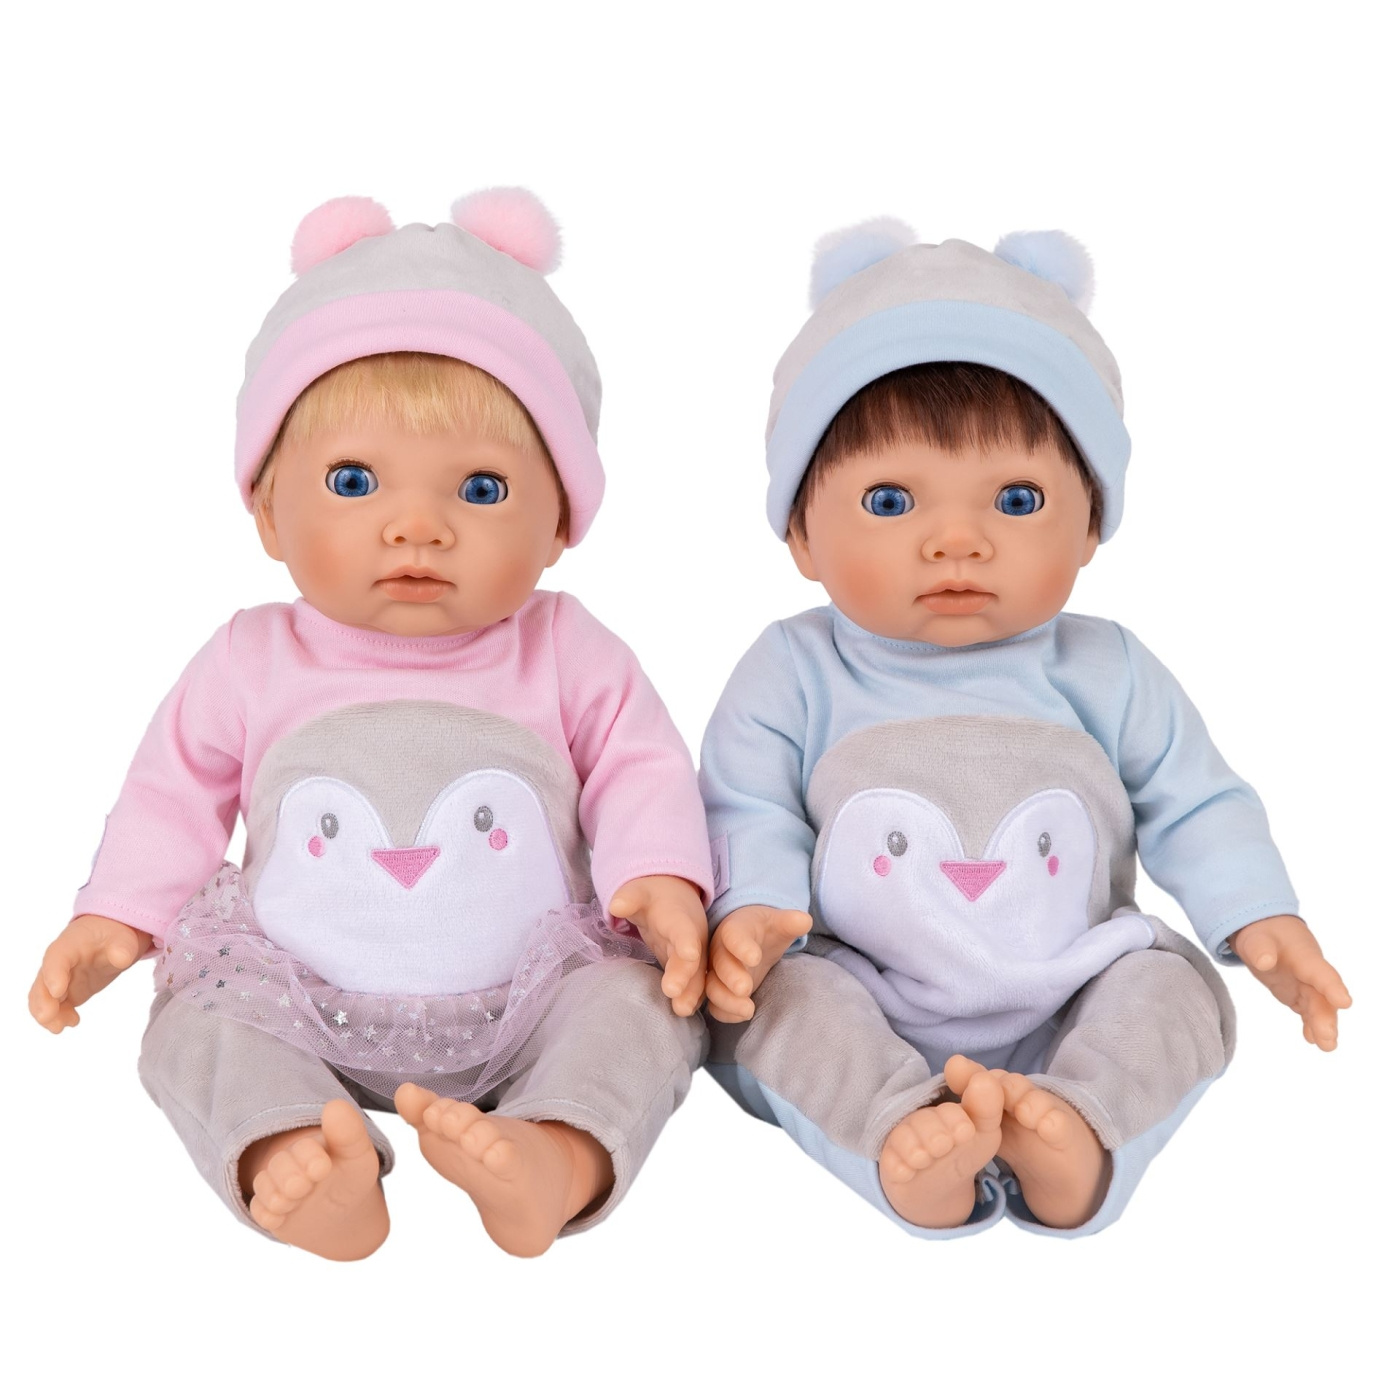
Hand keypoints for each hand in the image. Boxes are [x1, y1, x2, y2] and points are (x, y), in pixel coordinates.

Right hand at [29, 915, 152, 1033]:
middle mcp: (58, 963)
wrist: (111, 939)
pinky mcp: (64, 992)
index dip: (54, 974)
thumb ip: (122, 948)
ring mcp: (59, 978)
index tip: (58, 991)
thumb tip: (122, 958)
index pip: (56, 957)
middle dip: (42, 1000)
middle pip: (42, 981)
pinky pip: (54, 1006)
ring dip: (46, 1014)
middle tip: (47, 1017)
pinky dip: (58, 1017)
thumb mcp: (123, 938)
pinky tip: (73, 1022)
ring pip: (42, 997)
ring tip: (60, 1027)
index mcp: (69, 944)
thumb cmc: (114, 936)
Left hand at [609, 875, 708, 1016]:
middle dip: (686, 976)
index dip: (687, 943)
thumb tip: (615, 905)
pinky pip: (693, 984)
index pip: (684, 931)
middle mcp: (693, 938)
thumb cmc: (652, 897)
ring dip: (691, 993)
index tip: (689, 954)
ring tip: (681, 1010)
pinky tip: (683, 1013)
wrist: (672, 898)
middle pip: (693, 959)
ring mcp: (694, 955)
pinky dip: (691, 998)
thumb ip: (629, 898)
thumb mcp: (639, 892)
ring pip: (696, 976)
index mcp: (680, 919)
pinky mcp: (688, 968)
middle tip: (674, 992)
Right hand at [706, 904, 811, 1023]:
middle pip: (719, 963)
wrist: (755, 940)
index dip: (741, 946)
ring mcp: (717, 972)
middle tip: (745, 989)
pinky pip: (715, 1004)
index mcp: (734, 929)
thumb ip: (791, 922)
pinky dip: (726, 1013)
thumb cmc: (766, 930)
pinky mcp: (720, 990)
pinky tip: (744, 1016)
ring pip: (713, 987)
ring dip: (727, 1000)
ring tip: (748, 1010)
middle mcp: (720, 950)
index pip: (733, 935)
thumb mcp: (779, 922)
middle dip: (731, 977)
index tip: (756, 957)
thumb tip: (805, 920)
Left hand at [1229, 915, 1350, 1050]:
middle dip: (1326, 1017)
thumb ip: (1260, 949)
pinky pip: (1307, 1010)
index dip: (1332, 987)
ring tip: (1326, 1046)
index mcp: (1304, 956)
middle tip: (1328, 1039)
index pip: (1321, 972)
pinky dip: (1310, 1024)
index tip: (1344, 1003)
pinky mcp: (1299, 994)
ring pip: (1317, 1007)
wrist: (1268, 931)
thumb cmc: (1263, 934)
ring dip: (1322, 1025)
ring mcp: (1306, 985)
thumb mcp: (1256, 938)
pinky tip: (1311, 1039)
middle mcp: (1311, 973)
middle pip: (1321, 997)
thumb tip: (1264, 961)